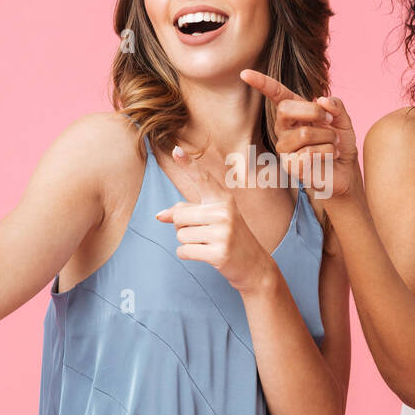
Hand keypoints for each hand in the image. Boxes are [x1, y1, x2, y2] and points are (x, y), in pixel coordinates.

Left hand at [154, 144, 276, 293]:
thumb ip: (187, 212)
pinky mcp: (219, 252)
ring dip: (188, 242)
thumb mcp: (212, 219)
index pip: (202, 179)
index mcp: (223, 199)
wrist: (254, 265)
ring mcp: (223, 232)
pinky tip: (206, 254)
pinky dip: (189, 255)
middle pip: (179, 214)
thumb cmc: (229, 237)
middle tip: (203, 233)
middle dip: (182, 226)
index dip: (187, 164)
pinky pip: (184, 251)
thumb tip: (160, 216)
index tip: (176, 149)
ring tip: (208, 243)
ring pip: (180, 234)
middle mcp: (224, 212)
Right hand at [239, 69, 357, 199]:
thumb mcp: (342, 118)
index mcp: (293, 111)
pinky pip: (308, 153)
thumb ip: (335, 106)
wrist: (345, 167)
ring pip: (304, 133)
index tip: (245, 73)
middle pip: (286, 109)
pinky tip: (328, 156)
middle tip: (329, 121)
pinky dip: (327, 152)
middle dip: (314, 111)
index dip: (261, 83)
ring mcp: (284, 147)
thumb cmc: (339, 140)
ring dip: (328, 137)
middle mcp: (283, 127)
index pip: (275, 94)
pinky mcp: (289, 165)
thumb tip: (322, 100)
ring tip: (333, 144)